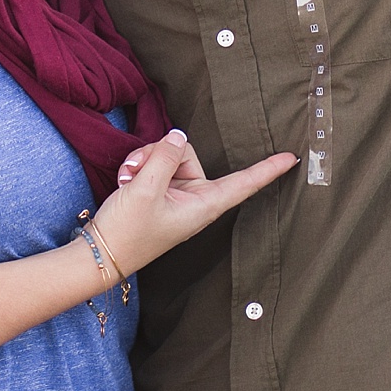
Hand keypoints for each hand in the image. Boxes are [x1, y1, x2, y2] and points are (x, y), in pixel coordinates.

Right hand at [90, 130, 297, 278]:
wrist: (99, 254)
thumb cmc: (127, 231)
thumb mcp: (145, 188)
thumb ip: (165, 156)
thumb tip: (178, 136)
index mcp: (203, 206)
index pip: (243, 184)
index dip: (267, 170)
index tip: (292, 159)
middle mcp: (194, 199)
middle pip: (188, 154)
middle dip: (159, 153)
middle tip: (134, 172)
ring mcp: (177, 195)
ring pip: (168, 155)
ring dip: (145, 160)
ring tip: (128, 179)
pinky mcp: (160, 193)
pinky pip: (157, 165)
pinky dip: (139, 167)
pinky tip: (126, 179)